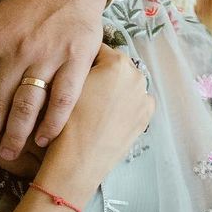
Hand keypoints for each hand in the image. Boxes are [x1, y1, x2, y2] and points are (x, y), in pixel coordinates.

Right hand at [36, 44, 153, 206]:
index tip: (70, 69)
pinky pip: (132, 103)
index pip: (96, 49)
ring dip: (111, 89)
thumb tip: (80, 54)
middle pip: (114, 67)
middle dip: (99, 74)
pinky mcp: (145, 119)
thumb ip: (78, 63)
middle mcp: (137, 77)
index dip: (79, 58)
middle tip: (80, 89)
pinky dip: (121, 105)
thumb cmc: (67, 120)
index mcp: (118, 63)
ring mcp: (144, 99)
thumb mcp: (67, 82)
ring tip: (92, 105)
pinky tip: (104, 116)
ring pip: (123, 85)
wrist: (77, 162)